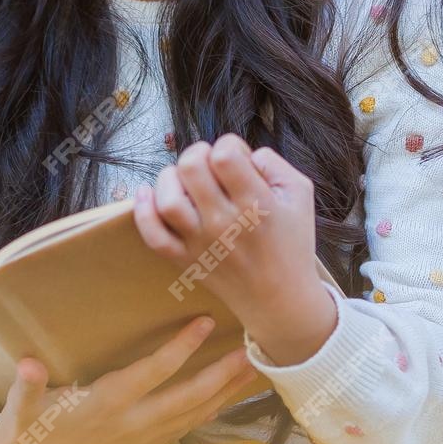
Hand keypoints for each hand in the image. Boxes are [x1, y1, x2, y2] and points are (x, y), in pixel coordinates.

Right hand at [0, 315, 254, 443]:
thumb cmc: (27, 431)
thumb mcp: (22, 408)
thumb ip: (28, 384)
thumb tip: (27, 363)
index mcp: (105, 405)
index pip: (151, 372)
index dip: (180, 348)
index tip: (205, 323)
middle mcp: (130, 423)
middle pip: (187, 397)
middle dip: (221, 375)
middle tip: (252, 351)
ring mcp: (140, 439)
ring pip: (193, 415)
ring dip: (225, 392)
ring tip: (253, 371)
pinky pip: (185, 427)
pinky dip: (209, 410)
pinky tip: (226, 397)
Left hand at [132, 134, 338, 365]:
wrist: (279, 298)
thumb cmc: (291, 242)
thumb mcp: (300, 194)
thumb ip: (273, 162)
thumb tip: (244, 153)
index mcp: (256, 204)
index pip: (224, 155)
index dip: (228, 145)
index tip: (236, 158)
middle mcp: (224, 223)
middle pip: (191, 168)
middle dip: (198, 154)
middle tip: (209, 164)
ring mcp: (201, 243)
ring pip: (168, 200)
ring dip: (170, 178)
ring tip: (185, 180)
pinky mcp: (185, 259)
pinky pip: (154, 236)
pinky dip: (142, 212)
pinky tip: (147, 194)